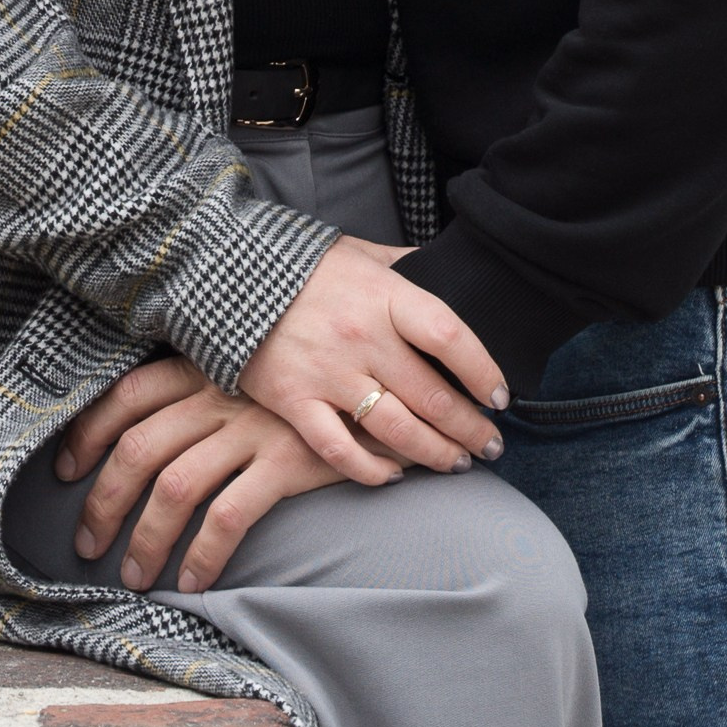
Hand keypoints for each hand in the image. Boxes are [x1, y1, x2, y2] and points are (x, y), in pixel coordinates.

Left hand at [56, 353, 372, 592]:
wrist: (391, 372)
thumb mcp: (256, 364)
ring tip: (134, 575)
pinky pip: (228, 515)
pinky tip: (193, 581)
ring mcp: (252, 425)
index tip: (67, 469)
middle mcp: (220, 391)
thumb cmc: (315, 374)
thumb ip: (211, 381)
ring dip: (145, 540)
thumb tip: (155, 424)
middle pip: (139, 447)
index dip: (89, 433)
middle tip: (86, 543)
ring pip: (174, 487)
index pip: (128, 394)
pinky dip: (203, 554)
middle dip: (103, 501)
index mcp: (206, 363)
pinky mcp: (285, 461)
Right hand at [232, 233, 509, 479]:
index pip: (449, 335)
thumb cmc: (302, 265)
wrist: (226, 273)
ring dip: (436, 454)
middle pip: (432, 396)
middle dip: (471, 428)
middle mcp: (361, 338)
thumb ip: (403, 265)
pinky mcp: (295, 402)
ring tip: (458, 463)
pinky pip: (341, 451)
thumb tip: (445, 266)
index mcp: (382, 295)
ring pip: (397, 430)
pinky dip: (372, 471)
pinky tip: (394, 476)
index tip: (500, 395)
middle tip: (492, 445)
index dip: (483, 370)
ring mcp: (327, 374)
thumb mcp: (358, 250)